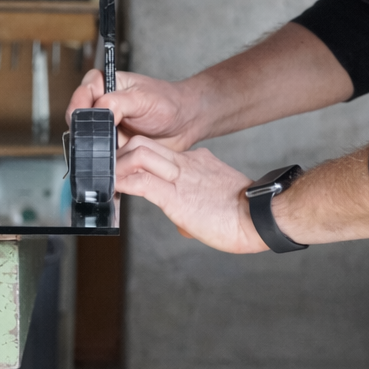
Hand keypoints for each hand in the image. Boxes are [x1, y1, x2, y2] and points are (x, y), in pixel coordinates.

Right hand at [65, 69, 205, 150]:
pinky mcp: (114, 147)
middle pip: (81, 117)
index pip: (85, 90)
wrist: (186, 124)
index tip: (78, 114)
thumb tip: (98, 110)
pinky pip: (101, 155)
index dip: (79, 102)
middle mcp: (104, 106)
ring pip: (88, 139)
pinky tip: (106, 170)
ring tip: (96, 158)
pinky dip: (102, 163)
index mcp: (108, 86)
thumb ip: (118, 102)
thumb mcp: (143, 98)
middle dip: (82, 130)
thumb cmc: (168, 103)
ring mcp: (107, 128)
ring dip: (91, 149)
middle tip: (87, 141)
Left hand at [116, 136, 265, 252]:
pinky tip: (112, 189)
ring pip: (137, 154)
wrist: (261, 217)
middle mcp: (185, 164)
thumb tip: (184, 225)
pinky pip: (140, 182)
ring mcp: (179, 177)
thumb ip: (196, 206)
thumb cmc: (245, 216)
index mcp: (196, 163)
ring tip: (108, 178)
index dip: (135, 158)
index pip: (157, 151)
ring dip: (118, 166)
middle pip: (142, 143)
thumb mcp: (214, 202)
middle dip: (121, 154)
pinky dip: (122, 183)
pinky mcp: (174, 196)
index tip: (124, 170)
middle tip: (109, 171)